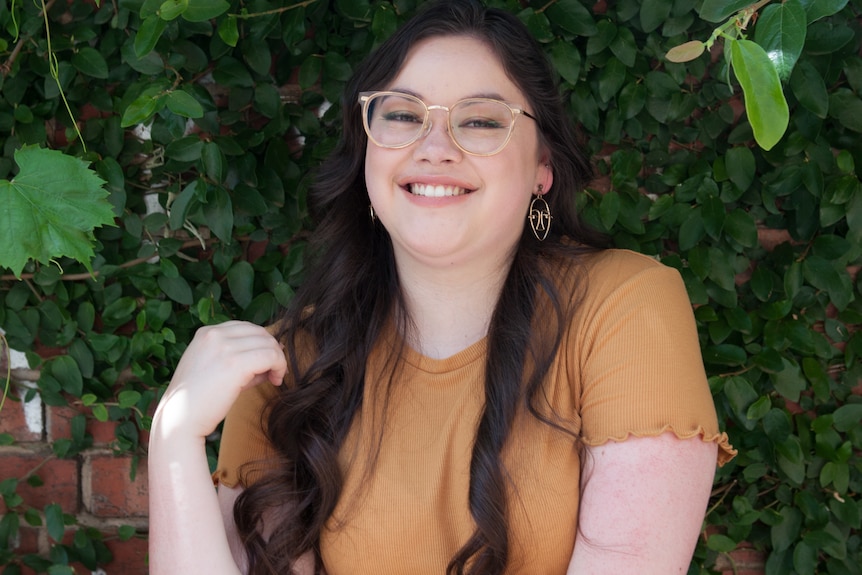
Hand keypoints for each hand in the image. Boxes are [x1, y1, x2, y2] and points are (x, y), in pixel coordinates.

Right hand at [153, 320, 286, 439]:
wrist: (179, 420)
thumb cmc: (198, 400)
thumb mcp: (215, 369)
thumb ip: (240, 358)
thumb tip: (273, 356)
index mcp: (206, 333)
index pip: (246, 328)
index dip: (261, 343)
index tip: (267, 361)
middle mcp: (214, 334)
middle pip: (260, 332)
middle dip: (272, 350)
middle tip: (275, 371)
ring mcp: (224, 347)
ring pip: (268, 343)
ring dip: (278, 360)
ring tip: (275, 377)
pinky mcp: (235, 363)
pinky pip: (271, 356)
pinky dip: (280, 366)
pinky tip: (276, 380)